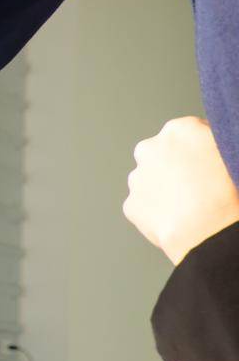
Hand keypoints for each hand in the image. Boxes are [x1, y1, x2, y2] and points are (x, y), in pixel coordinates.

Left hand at [123, 116, 238, 264]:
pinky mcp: (130, 204)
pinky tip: (178, 220)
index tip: (211, 164)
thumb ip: (214, 144)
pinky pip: (145, 206)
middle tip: (200, 186)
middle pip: (163, 154)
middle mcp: (150, 148)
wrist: (212, 231)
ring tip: (190, 206)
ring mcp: (136, 178)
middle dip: (176, 166)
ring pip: (151, 180)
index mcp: (180, 129)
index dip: (202, 151)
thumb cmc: (231, 191)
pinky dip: (158, 212)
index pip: (189, 134)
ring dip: (165, 189)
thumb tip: (210, 149)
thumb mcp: (232, 152)